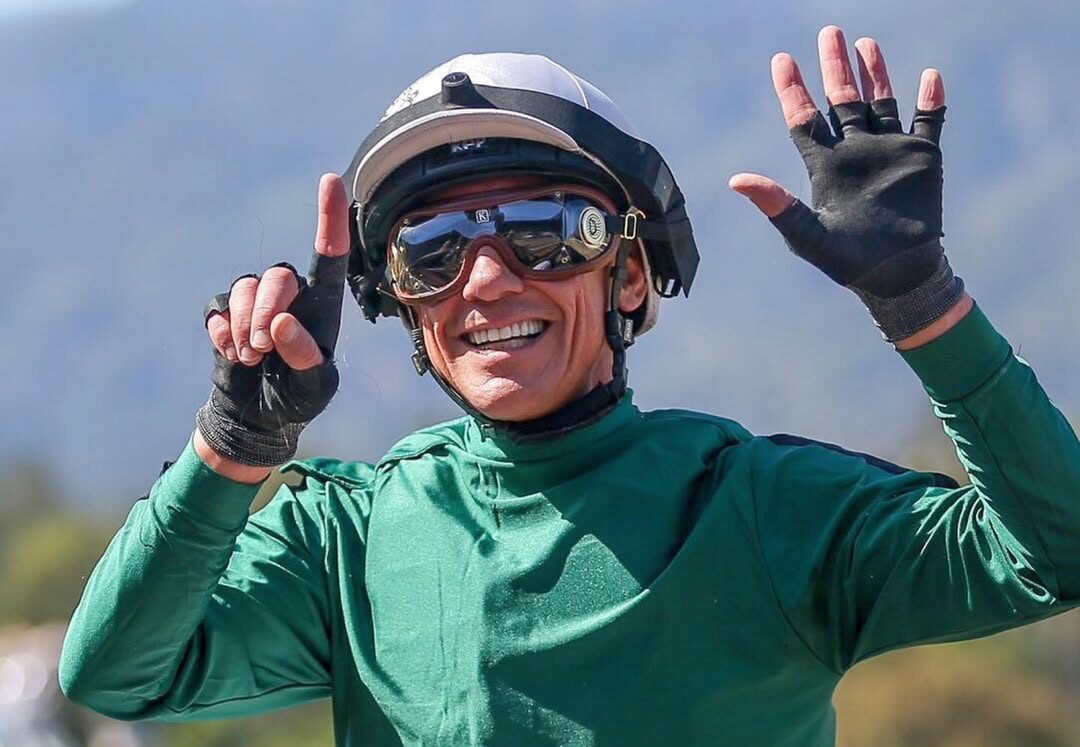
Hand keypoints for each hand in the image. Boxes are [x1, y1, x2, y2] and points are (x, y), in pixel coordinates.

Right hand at [196, 173, 350, 468]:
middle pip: (278, 276)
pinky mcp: (227, 313)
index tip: (332, 181)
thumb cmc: (298, 398)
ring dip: (245, 327)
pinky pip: (218, 309)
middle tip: (265, 348)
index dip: (330, 217)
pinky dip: (224, 335)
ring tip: (252, 358)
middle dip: (268, 310)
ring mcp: (256, 301)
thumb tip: (283, 322)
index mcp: (323, 306)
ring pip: (245, 289)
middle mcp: (291, 295)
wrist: (257, 417)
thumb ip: (306, 358)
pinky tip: (234, 355)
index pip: (329, 255)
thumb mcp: (314, 389)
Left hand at [730, 26, 965, 342]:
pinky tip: (930, 77)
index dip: (793, 89)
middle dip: (834, 67)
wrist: (897, 277)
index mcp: (825, 166)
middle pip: (841, 100)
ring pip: (880, 102)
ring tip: (865, 44)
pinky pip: (928, 122)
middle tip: (829, 32)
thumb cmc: (847, 262)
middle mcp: (854, 152)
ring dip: (875, 73)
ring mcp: (889, 152)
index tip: (782, 60)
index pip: (805, 119)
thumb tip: (736, 180)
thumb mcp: (805, 235)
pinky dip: (931, 100)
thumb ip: (775, 205)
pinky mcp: (923, 159)